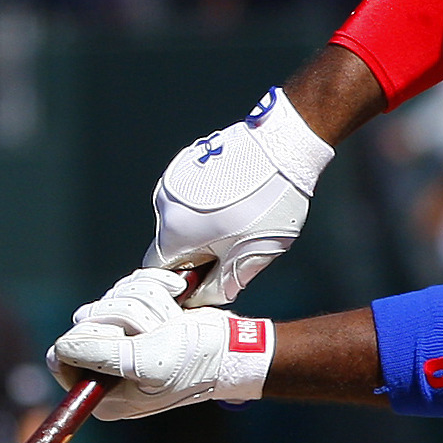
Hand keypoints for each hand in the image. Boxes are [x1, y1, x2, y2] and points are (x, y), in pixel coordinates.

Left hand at [49, 268, 275, 418]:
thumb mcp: (144, 362)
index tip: (124, 337)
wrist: (233, 347)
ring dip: (147, 300)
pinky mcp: (138, 318)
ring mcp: (122, 342)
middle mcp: (106, 369)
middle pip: (86, 319)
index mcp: (102, 393)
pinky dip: (154, 286)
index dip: (90, 336)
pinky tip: (177, 298)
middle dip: (128, 314)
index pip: (63, 354)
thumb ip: (98, 354)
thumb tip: (58, 347)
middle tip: (159, 330)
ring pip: (109, 298)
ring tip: (173, 320)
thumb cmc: (194, 361)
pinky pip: (128, 286)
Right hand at [144, 88, 334, 307]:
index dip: (180, 283)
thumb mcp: (251, 256)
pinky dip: (206, 207)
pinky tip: (236, 202)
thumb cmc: (270, 201)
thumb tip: (206, 296)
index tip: (202, 283)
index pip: (158, 270)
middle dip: (196, 255)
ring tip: (239, 222)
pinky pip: (190, 198)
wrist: (284, 146)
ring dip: (202, 230)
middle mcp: (165, 203)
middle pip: (170, 245)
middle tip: (231, 252)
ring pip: (181, 221)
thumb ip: (222, 285)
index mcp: (174, 230)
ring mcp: (174, 179)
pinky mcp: (187, 163)